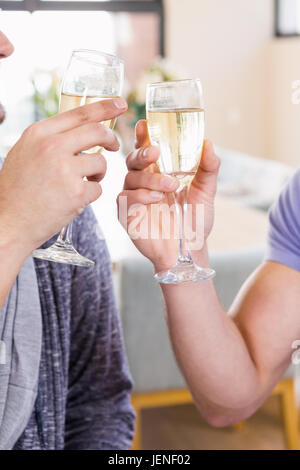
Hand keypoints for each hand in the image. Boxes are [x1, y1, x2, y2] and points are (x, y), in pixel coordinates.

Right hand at [0, 97, 126, 254]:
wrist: (9, 222)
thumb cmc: (16, 190)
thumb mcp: (24, 153)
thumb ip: (48, 140)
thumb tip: (76, 131)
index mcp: (39, 134)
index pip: (79, 113)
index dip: (104, 108)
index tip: (120, 104)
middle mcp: (52, 147)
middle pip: (97, 132)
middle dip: (111, 138)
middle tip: (115, 146)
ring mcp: (65, 169)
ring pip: (101, 161)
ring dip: (99, 173)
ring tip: (84, 182)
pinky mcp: (76, 192)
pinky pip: (98, 188)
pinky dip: (91, 194)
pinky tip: (75, 200)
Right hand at [117, 120, 219, 271]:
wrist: (188, 251)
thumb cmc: (194, 221)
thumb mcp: (206, 192)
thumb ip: (208, 168)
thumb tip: (209, 143)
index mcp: (159, 172)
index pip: (146, 149)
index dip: (143, 136)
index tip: (145, 124)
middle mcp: (143, 182)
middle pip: (133, 159)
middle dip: (142, 153)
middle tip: (156, 153)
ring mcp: (133, 198)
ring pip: (130, 178)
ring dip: (150, 179)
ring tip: (171, 187)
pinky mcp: (126, 214)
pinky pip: (124, 198)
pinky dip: (139, 196)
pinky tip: (155, 200)